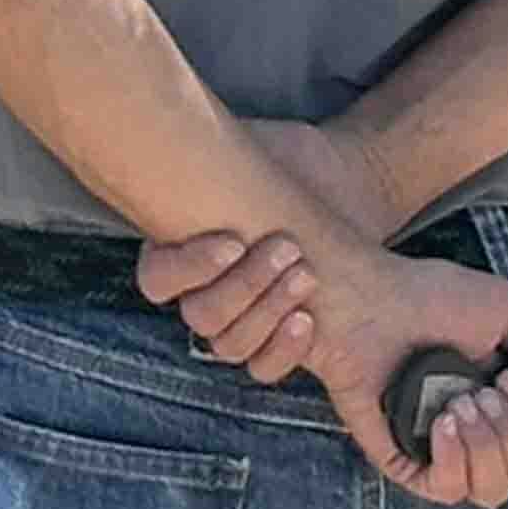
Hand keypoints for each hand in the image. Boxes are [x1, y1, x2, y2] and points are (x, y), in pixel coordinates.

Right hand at [138, 124, 398, 381]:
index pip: (158, 279)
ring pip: (228, 344)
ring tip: (307, 275)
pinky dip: (283, 350)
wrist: (348, 185)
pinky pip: (263, 368)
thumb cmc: (293, 164)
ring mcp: (239, 320)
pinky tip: (308, 319)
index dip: (190, 268)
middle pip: (200, 315)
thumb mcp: (249, 149)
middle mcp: (203, 291)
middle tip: (287, 248)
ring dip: (268, 312)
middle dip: (245, 285)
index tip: (235, 241)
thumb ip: (210, 156)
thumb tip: (178, 140)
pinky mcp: (275, 341)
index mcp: (181, 247)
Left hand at [310, 248, 507, 508]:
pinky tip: (442, 424)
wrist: (367, 298)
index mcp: (497, 401)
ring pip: (491, 492)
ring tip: (458, 405)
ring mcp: (437, 449)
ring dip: (489, 447)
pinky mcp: (402, 458)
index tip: (507, 378)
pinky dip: (455, 461)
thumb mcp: (505, 306)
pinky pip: (445, 491)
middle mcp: (472, 432)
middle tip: (481, 391)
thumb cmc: (428, 296)